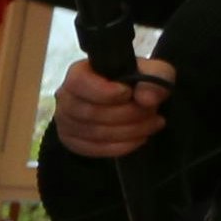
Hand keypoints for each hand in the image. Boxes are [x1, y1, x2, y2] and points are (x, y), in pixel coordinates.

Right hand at [53, 56, 175, 159]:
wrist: (131, 102)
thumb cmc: (137, 82)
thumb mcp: (154, 72)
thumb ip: (155, 78)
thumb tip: (147, 99)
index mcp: (79, 73)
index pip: (79, 82)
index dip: (104, 91)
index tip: (128, 93)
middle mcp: (65, 97)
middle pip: (90, 112)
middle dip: (127, 114)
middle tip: (152, 112)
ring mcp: (65, 122)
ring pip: (94, 133)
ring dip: (129, 131)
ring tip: (152, 124)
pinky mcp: (72, 142)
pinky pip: (94, 149)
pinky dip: (121, 146)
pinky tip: (140, 138)